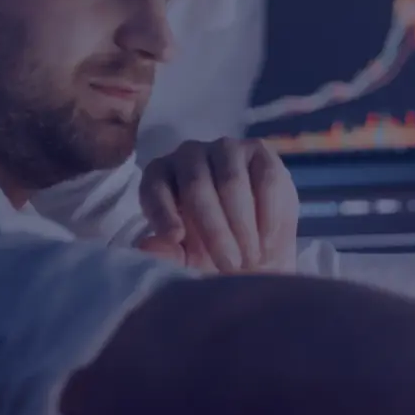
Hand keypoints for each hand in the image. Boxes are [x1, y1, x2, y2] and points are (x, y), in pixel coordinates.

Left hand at [140, 138, 298, 273]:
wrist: (260, 246)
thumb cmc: (215, 251)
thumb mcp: (189, 260)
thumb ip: (169, 254)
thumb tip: (147, 247)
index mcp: (160, 177)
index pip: (154, 187)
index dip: (163, 211)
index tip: (176, 237)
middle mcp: (188, 156)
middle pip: (196, 186)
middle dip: (214, 230)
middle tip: (230, 265)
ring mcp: (225, 149)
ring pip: (231, 182)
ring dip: (242, 225)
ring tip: (251, 258)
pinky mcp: (259, 151)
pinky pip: (265, 178)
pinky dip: (268, 214)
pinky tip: (267, 240)